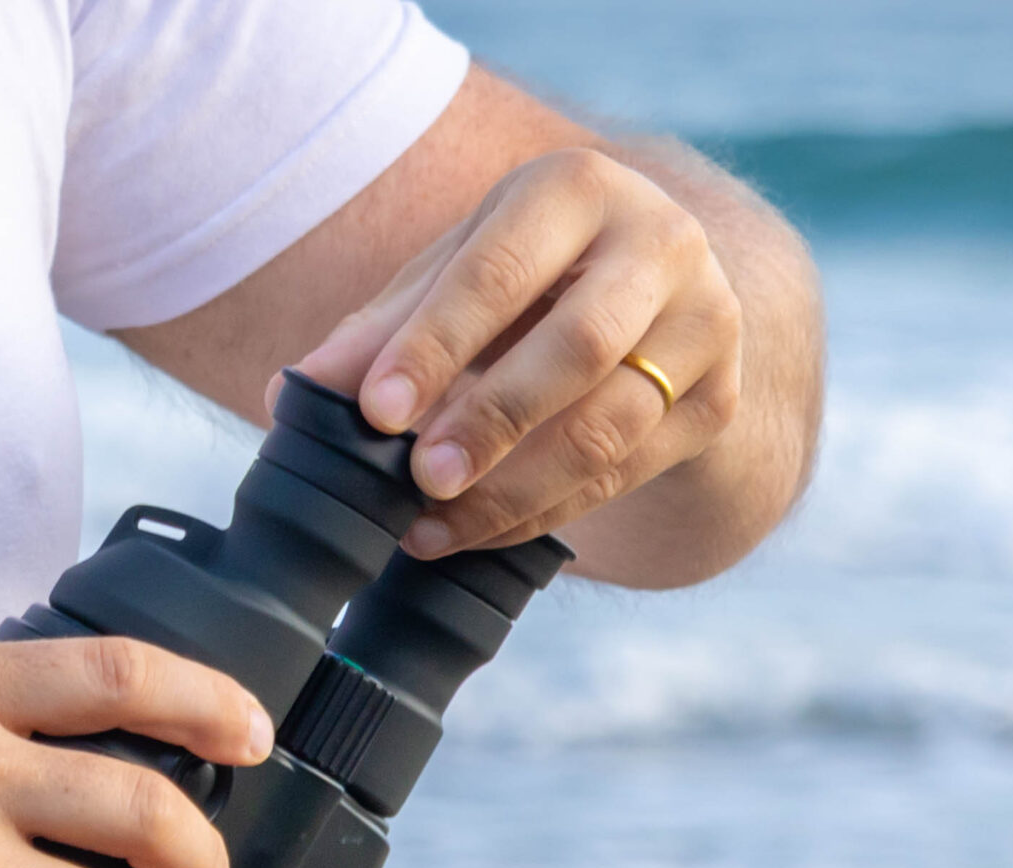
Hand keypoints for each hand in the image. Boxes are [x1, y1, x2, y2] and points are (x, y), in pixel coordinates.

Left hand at [282, 147, 743, 557]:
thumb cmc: (527, 273)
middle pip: (580, 347)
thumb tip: (293, 396)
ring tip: (431, 525)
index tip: (374, 411)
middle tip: (418, 479)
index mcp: (580, 188)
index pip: (502, 271)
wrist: (655, 290)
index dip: (435, 344)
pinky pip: (626, 475)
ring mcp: (706, 322)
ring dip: (515, 487)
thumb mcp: (457, 274)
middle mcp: (662, 242)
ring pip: (611, 425)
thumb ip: (382, 329)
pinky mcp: (718, 400)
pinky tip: (476, 533)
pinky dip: (542, 513)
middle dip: (491, 420)